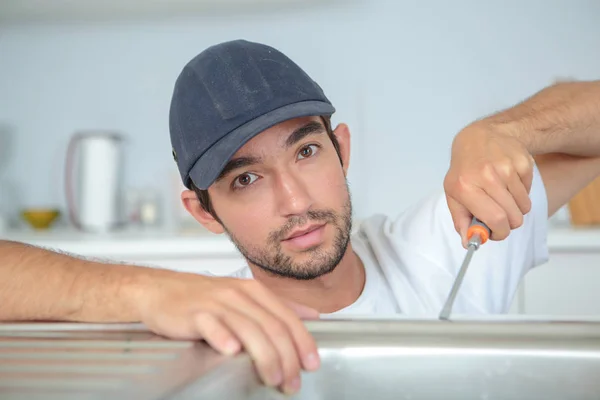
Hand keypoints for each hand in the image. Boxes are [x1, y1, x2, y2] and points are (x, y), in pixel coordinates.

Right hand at [134, 271, 319, 394]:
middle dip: (286, 357)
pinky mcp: (195, 313)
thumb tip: (312, 316)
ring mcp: (217, 303)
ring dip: (264, 356)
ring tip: (272, 377)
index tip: (311, 363)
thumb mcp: (245, 296)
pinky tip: (231, 351)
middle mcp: (239, 295)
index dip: (302, 342)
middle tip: (291, 381)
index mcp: (255, 291)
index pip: (287, 317)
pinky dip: (223, 337)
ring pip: (248, 328)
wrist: (161, 290)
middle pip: (272, 326)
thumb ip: (278, 307)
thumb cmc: (204, 297)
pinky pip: (212, 324)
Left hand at [443, 122, 534, 246]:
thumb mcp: (453, 193)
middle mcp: (487, 176)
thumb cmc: (465, 169)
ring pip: (524, 207)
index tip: (496, 233)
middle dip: (508, 224)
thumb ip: (460, 220)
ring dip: (515, 208)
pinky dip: (521, 193)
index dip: (499, 233)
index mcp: (466, 186)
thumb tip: (468, 242)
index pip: (495, 219)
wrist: (480, 136)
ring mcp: (507, 168)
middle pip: (514, 217)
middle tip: (499, 217)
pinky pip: (529, 192)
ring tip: (501, 196)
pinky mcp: (523, 163)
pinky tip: (508, 182)